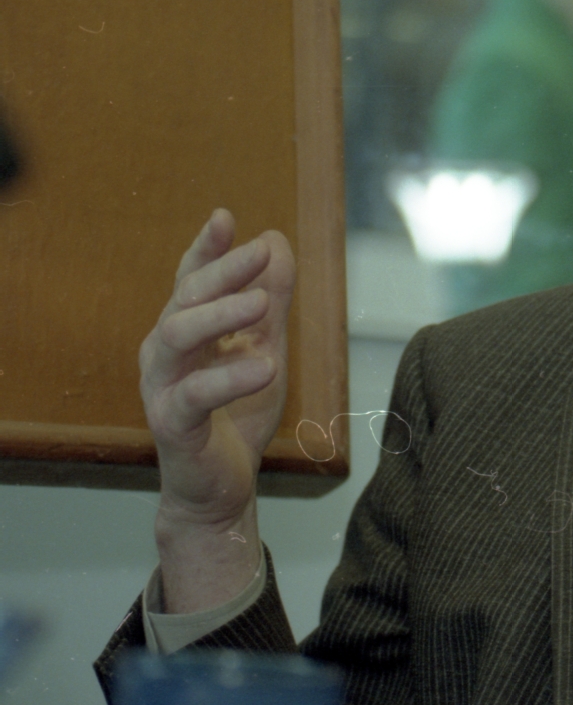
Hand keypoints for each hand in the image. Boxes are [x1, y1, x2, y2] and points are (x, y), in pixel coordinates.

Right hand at [139, 209, 293, 610]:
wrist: (222, 487)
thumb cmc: (237, 415)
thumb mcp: (266, 348)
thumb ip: (272, 299)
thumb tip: (277, 241)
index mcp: (186, 330)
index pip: (192, 279)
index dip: (207, 248)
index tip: (226, 217)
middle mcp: (165, 352)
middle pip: (185, 298)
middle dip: (223, 271)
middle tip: (261, 253)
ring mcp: (162, 387)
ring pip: (176, 337)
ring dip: (218, 315)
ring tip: (261, 304)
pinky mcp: (171, 425)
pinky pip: (191, 396)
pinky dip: (227, 378)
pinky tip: (263, 367)